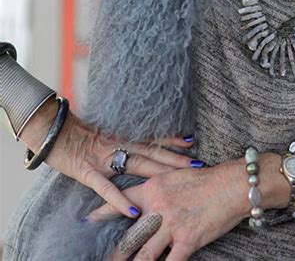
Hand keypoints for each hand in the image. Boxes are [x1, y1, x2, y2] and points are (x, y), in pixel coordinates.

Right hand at [20, 97, 198, 218]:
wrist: (49, 130)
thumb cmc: (72, 135)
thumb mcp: (99, 137)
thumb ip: (116, 142)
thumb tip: (131, 145)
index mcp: (119, 138)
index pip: (150, 139)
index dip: (171, 141)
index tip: (191, 141)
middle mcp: (117, 146)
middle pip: (152, 153)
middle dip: (175, 159)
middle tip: (198, 163)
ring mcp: (104, 159)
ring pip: (137, 165)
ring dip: (159, 173)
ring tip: (179, 179)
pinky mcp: (88, 172)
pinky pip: (106, 188)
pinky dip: (120, 201)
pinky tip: (134, 212)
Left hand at [87, 159, 248, 259]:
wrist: (231, 185)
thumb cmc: (206, 179)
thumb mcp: (175, 176)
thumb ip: (158, 189)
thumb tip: (143, 201)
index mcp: (154, 188)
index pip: (122, 200)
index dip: (103, 212)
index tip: (87, 221)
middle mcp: (159, 207)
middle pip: (130, 235)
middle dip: (114, 252)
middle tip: (100, 258)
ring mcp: (172, 225)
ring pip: (144, 254)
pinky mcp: (187, 240)